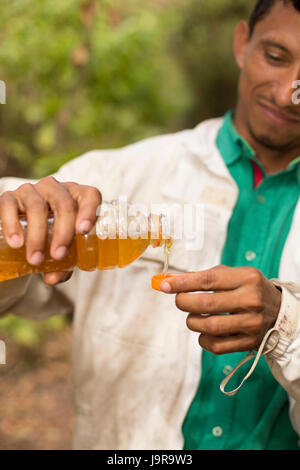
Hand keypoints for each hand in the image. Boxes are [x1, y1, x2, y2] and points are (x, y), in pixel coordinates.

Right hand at [0, 176, 101, 284]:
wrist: (23, 232)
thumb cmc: (51, 239)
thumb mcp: (62, 250)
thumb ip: (63, 265)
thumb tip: (53, 278)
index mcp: (76, 197)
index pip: (90, 195)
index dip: (89, 210)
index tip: (83, 231)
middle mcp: (56, 189)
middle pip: (65, 205)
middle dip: (63, 232)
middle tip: (58, 256)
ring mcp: (32, 191)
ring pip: (38, 207)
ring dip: (38, 236)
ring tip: (36, 259)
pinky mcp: (10, 197)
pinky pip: (10, 206)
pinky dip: (13, 225)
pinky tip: (16, 243)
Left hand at [160, 265, 281, 353]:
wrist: (278, 310)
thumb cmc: (247, 289)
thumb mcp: (233, 275)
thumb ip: (204, 277)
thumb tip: (172, 282)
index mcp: (247, 278)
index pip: (208, 280)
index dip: (183, 283)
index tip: (165, 285)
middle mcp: (251, 300)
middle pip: (206, 304)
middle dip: (184, 302)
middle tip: (179, 300)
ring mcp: (251, 323)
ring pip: (209, 326)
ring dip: (192, 321)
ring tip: (193, 315)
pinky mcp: (248, 342)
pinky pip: (215, 345)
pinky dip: (202, 338)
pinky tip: (205, 330)